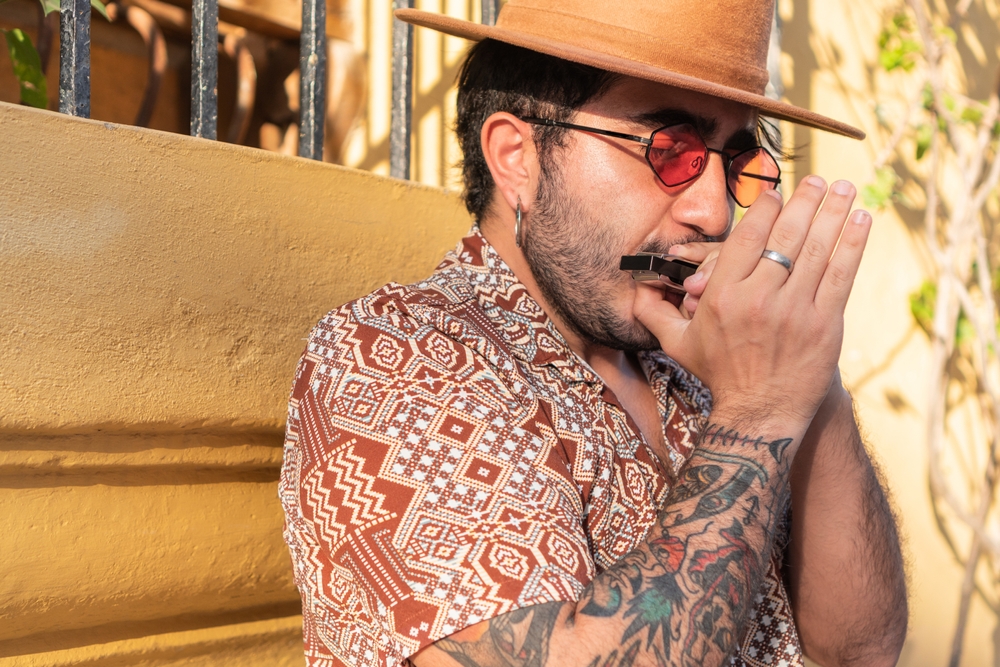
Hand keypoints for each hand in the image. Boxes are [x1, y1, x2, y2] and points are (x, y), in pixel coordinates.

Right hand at [633, 177, 871, 430]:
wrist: (760, 414)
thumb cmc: (719, 376)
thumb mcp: (680, 345)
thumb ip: (656, 314)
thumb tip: (633, 293)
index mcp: (723, 296)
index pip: (748, 239)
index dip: (766, 209)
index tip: (777, 192)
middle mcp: (759, 298)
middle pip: (786, 237)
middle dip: (805, 201)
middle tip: (818, 179)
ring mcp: (795, 310)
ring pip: (817, 249)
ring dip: (833, 213)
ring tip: (845, 187)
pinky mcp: (825, 324)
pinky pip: (841, 275)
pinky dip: (852, 244)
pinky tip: (861, 220)